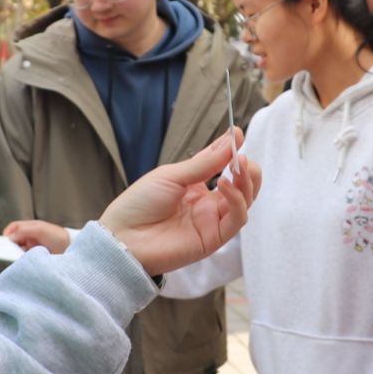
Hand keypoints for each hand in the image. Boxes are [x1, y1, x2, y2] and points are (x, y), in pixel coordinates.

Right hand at [1, 218, 71, 253]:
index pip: (14, 228)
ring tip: (10, 257)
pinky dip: (20, 260)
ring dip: (14, 253)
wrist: (71, 248)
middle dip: (8, 245)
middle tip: (3, 251)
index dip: (7, 233)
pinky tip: (19, 262)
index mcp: (30, 227)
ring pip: (17, 250)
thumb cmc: (57, 236)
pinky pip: (23, 258)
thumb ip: (23, 231)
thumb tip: (8, 237)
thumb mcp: (39, 229)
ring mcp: (32, 248)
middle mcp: (29, 237)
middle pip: (14, 240)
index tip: (2, 241)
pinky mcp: (35, 257)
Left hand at [100, 130, 259, 274]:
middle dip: (248, 171)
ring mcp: (211, 222)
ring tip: (240, 166)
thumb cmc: (140, 203)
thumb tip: (232, 139)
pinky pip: (236, 220)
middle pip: (241, 187)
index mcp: (194, 186)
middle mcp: (207, 204)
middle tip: (244, 157)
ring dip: (248, 183)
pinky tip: (226, 185)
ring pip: (244, 203)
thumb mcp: (172, 176)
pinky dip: (238, 201)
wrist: (123, 238)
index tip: (237, 134)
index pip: (220, 166)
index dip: (230, 151)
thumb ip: (205, 163)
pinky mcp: (213, 239)